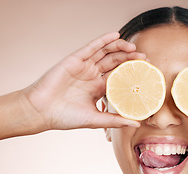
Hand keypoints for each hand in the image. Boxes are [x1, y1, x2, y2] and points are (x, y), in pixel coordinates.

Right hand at [22, 32, 143, 130]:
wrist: (42, 112)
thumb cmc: (66, 117)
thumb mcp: (96, 119)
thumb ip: (115, 120)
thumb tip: (137, 123)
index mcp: (98, 88)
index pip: (119, 76)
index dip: (132, 72)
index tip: (146, 72)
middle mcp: (93, 75)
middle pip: (115, 63)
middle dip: (130, 59)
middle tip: (144, 58)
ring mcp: (84, 66)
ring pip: (106, 53)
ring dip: (120, 48)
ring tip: (133, 47)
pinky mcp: (75, 59)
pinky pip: (92, 47)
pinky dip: (104, 40)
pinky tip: (115, 35)